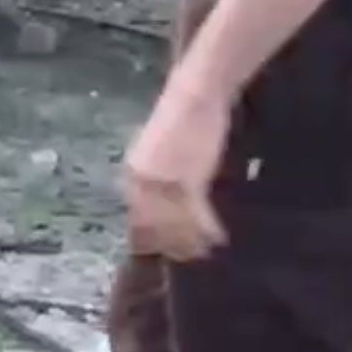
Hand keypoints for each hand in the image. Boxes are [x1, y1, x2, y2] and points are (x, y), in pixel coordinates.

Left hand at [124, 81, 232, 260]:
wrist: (195, 96)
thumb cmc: (182, 119)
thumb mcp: (161, 151)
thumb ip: (159, 175)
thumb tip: (165, 199)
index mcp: (133, 173)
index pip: (137, 214)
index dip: (150, 235)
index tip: (163, 249)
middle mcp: (142, 182)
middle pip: (154, 225)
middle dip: (172, 243)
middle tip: (190, 256)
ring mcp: (163, 183)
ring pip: (176, 224)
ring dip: (191, 240)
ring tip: (206, 251)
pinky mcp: (188, 181)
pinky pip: (197, 214)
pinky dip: (208, 228)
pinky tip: (219, 237)